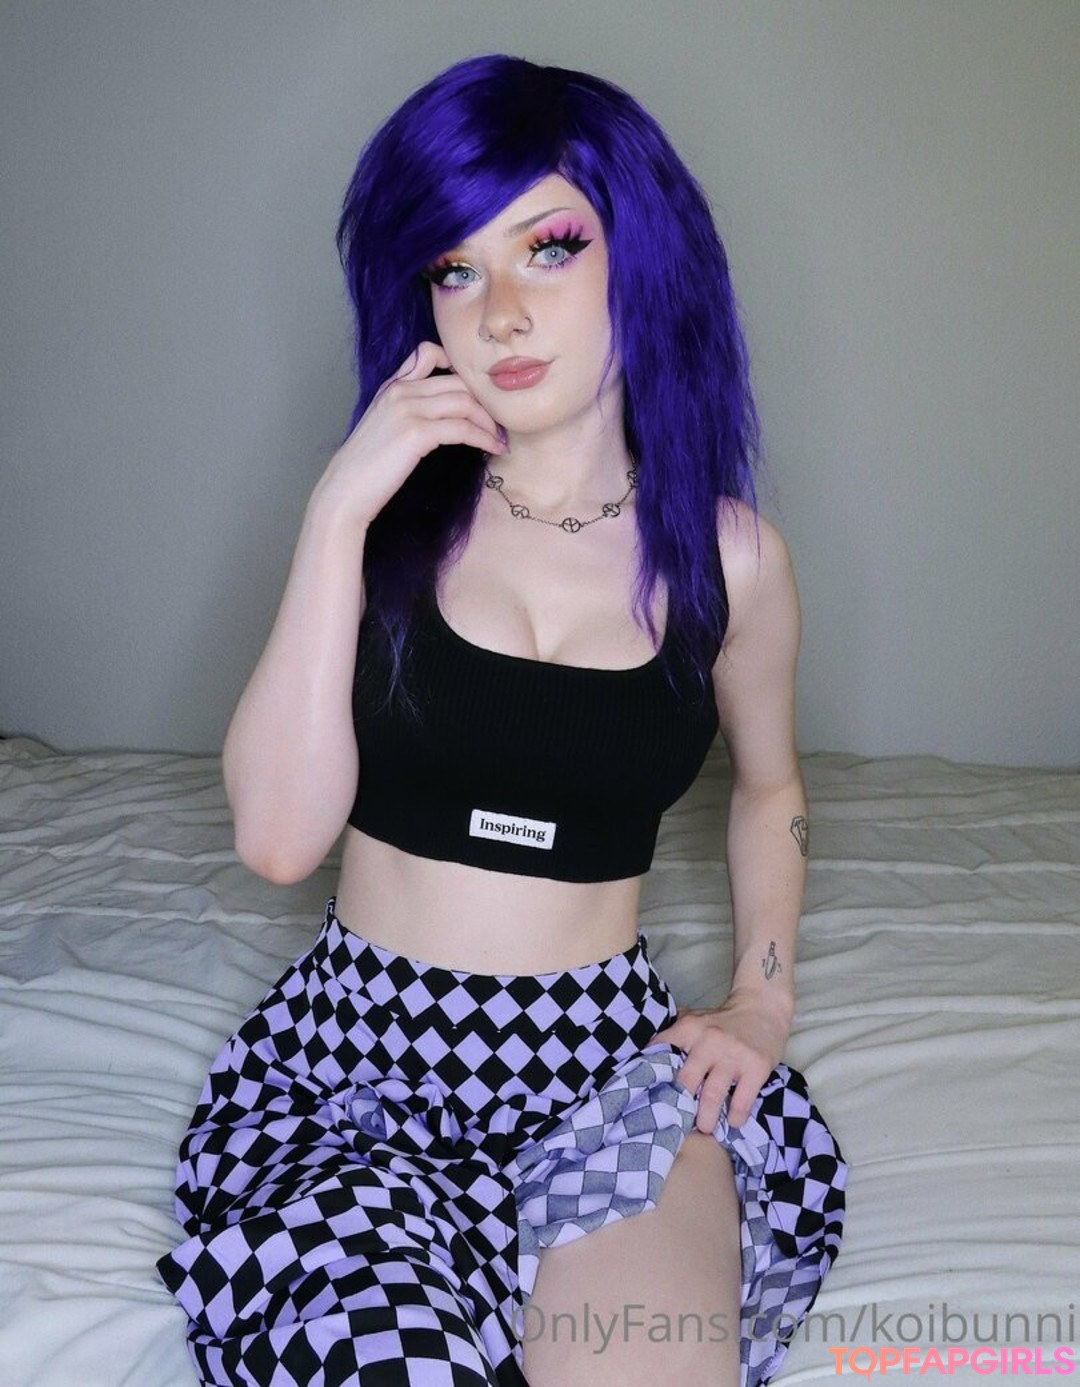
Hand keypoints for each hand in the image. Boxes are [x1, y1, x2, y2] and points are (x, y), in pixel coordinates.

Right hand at [314, 340, 506, 529]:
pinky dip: (484, 438)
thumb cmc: (367, 469)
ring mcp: (407, 409)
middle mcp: (400, 391)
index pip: (429, 352)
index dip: (458, 367)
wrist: (345, 491)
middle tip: (500, 422)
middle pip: (457, 381)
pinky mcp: (416, 433)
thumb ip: (406, 411)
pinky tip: (493, 449)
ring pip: (465, 402)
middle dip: (484, 401)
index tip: (476, 393)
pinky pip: (463, 428)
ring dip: (489, 421)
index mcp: (391, 386)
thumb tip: (440, 418)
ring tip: (499, 438)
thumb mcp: (384, 427)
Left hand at [649, 988, 791, 1131]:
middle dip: (679, 1105)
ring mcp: (733, 1055)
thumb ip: (673, 1033)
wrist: (762, 1008)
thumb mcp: (695, 1018)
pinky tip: (732, 1122)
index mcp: (689, 1028)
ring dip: (705, 1118)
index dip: (653, 1076)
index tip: (649, 1098)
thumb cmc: (722, 1020)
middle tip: (677, 1124)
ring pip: (712, 1094)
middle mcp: (709, 1040)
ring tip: (703, 1129)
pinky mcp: (756, 1067)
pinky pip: (742, 1099)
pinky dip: (735, 1116)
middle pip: (686, 1080)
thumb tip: (643, 1055)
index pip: (662, 1052)